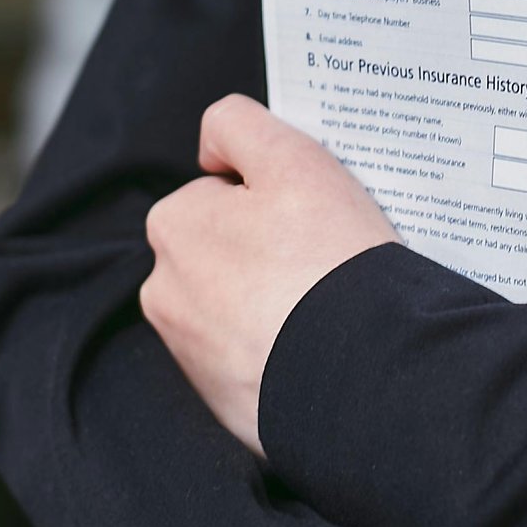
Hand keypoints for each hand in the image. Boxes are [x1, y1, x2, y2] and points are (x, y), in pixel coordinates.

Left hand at [141, 95, 398, 455]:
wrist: (361, 372)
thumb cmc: (327, 259)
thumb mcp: (290, 158)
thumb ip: (238, 124)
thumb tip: (211, 147)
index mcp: (173, 226)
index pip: (223, 192)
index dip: (271, 196)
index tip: (308, 215)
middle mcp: (165, 291)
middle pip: (227, 249)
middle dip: (265, 249)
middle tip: (322, 257)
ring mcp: (192, 354)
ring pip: (239, 305)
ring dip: (272, 300)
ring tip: (324, 305)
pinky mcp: (223, 401)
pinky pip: (253, 358)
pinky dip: (280, 349)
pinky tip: (316, 345)